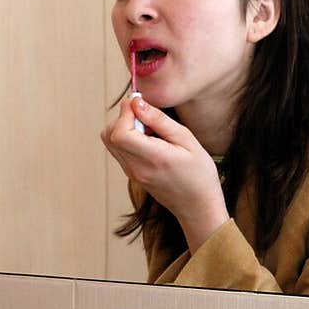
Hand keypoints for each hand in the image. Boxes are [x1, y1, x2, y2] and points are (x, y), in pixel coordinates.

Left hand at [101, 95, 228, 253]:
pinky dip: (128, 138)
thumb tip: (136, 102)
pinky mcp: (131, 174)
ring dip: (124, 127)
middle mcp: (136, 167)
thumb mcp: (187, 140)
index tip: (140, 104)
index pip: (119, 133)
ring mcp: (131, 173)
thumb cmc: (199, 173)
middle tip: (146, 117)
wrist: (197, 206)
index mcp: (152, 158)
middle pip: (109, 135)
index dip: (125, 113)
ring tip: (150, 130)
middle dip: (123, 118)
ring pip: (110, 142)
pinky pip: (119, 150)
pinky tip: (149, 140)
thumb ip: (159, 121)